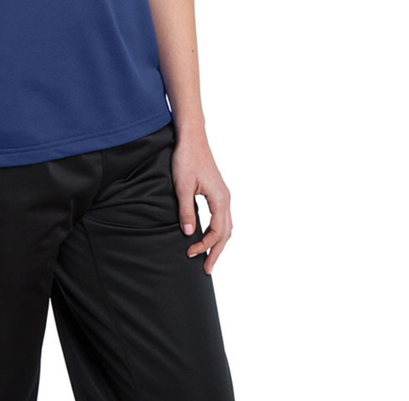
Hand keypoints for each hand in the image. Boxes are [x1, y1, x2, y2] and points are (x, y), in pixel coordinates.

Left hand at [170, 129, 231, 273]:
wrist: (192, 138)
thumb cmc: (187, 159)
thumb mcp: (182, 186)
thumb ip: (186, 211)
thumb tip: (189, 234)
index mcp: (220, 199)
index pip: (217, 232)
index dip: (204, 245)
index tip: (190, 253)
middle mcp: (226, 199)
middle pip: (226, 233)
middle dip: (216, 252)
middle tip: (206, 269)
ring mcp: (223, 195)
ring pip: (226, 226)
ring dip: (218, 242)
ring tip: (208, 256)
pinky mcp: (217, 191)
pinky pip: (222, 217)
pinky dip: (218, 231)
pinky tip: (209, 234)